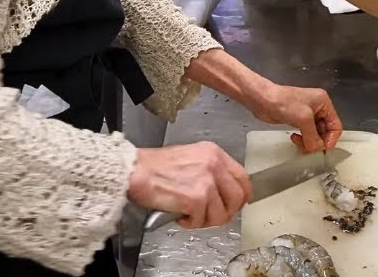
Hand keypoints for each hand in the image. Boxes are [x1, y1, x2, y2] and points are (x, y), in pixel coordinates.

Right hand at [128, 143, 252, 228]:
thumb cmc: (155, 166)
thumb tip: (222, 192)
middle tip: (211, 216)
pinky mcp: (195, 198)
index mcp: (213, 153)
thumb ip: (210, 172)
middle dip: (226, 213)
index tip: (235, 205)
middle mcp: (213, 165)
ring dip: (205, 220)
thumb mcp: (191, 158)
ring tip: (190, 215)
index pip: (242, 177)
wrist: (135, 171)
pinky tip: (180, 216)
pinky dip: (190, 223)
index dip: (241, 196)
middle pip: (238, 198)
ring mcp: (206, 182)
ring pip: (221, 214)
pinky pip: (201, 220)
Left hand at [249, 83, 342, 151]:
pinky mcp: (297, 120)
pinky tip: (294, 138)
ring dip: (310, 142)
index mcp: (324, 103)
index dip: (331, 139)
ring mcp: (307, 115)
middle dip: (319, 141)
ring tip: (300, 142)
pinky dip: (303, 140)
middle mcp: (318, 108)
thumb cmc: (284, 103)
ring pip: (316, 135)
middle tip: (309, 148)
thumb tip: (316, 149)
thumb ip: (313, 136)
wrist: (263, 99)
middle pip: (326, 132)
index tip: (323, 149)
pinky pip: (306, 135)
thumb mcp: (304, 119)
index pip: (336, 125)